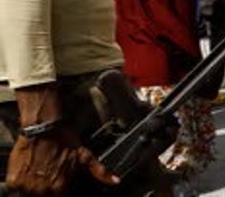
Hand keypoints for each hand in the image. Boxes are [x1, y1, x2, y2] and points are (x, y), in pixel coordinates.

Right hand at [5, 130, 119, 195]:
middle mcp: (42, 190)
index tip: (63, 187)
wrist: (43, 127)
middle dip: (50, 193)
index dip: (64, 194)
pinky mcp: (14, 181)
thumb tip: (117, 181)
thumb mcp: (85, 156)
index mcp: (60, 187)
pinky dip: (23, 185)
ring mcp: (26, 187)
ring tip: (42, 175)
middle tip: (52, 179)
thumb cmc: (65, 141)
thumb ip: (100, 172)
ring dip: (37, 191)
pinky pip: (18, 191)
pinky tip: (31, 174)